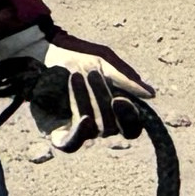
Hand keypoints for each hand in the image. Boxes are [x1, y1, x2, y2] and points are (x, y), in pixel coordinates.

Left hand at [0, 22, 156, 158]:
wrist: (43, 50)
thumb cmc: (77, 55)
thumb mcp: (104, 60)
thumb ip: (126, 78)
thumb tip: (151, 94)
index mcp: (114, 110)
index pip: (131, 127)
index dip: (130, 118)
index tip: (121, 100)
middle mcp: (100, 124)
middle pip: (112, 127)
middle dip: (102, 99)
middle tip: (92, 74)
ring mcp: (79, 130)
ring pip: (93, 130)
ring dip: (87, 103)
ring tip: (76, 76)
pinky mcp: (58, 133)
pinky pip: (72, 144)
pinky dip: (80, 134)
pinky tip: (85, 119)